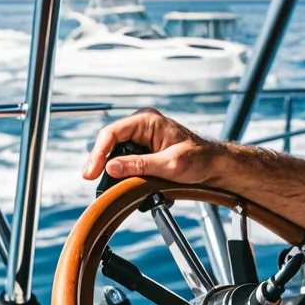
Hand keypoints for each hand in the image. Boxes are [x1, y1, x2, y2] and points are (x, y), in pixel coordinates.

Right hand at [83, 108, 225, 184]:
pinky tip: (118, 181)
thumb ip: (140, 165)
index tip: (91, 173)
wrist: (214, 166)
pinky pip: (124, 156)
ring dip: (109, 166)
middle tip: (91, 180)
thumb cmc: (199, 160)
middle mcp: (142, 124)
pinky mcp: (144, 148)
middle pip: (110, 141)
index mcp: (148, 120)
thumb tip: (110, 168)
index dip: (98, 153)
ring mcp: (142, 135)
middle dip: (100, 161)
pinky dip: (120, 169)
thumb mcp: (169, 165)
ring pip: (115, 150)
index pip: (112, 133)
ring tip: (103, 183)